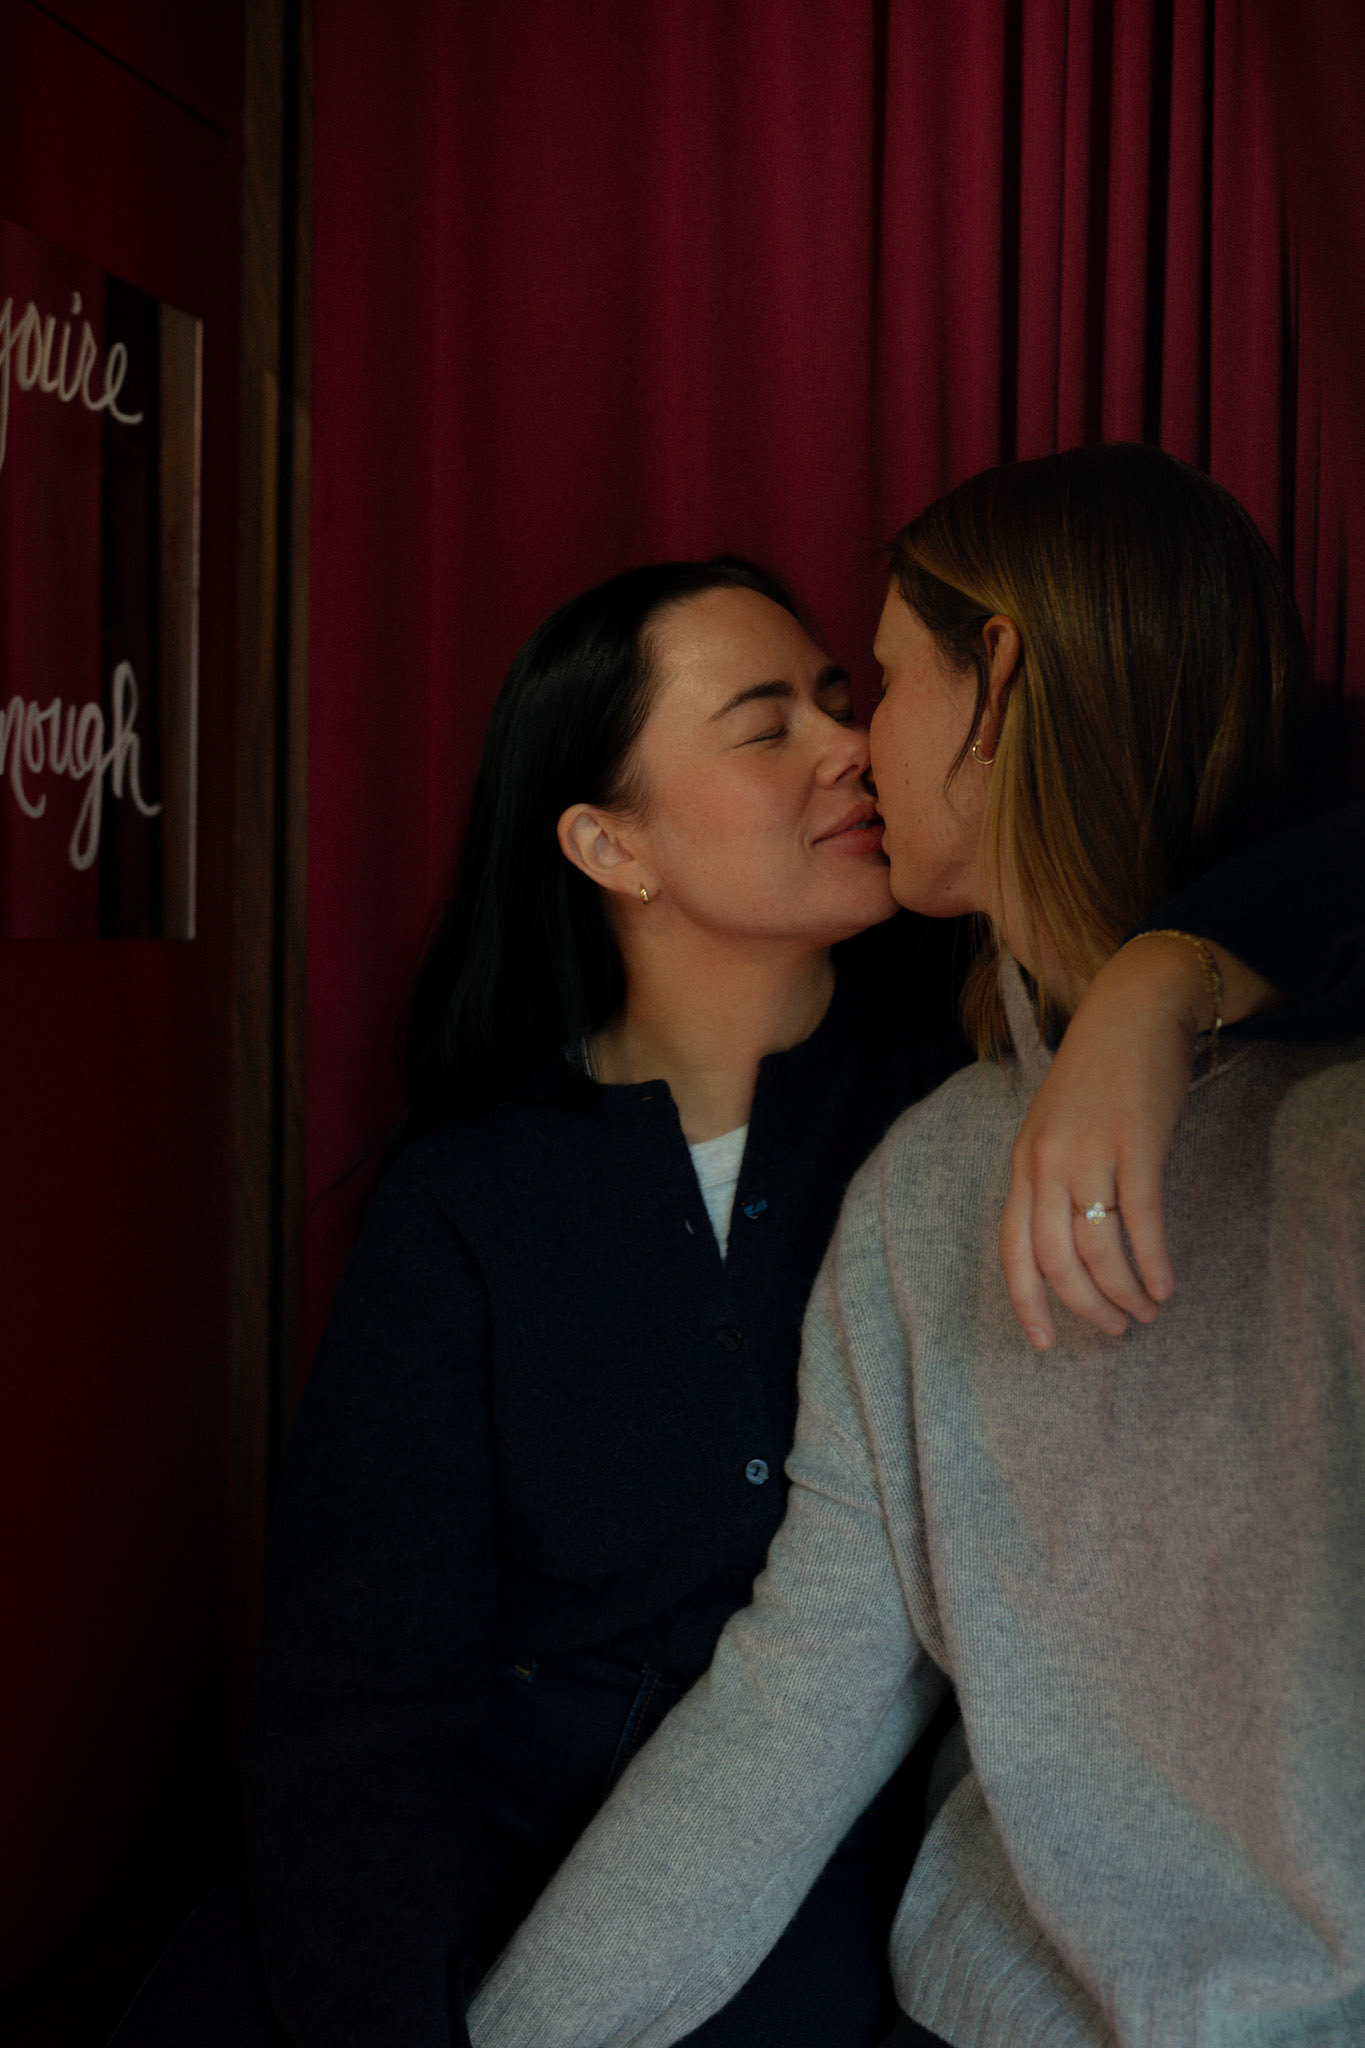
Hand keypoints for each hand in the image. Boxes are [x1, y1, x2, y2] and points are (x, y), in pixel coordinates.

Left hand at [1001, 933, 1275, 1347]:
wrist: (1133, 1008)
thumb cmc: (1098, 1073)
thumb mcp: (1056, 1126)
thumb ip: (1054, 1179)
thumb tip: (1068, 1244)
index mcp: (1023, 1163)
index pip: (1013, 1250)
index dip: (1027, 1302)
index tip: (1044, 1343)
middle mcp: (1047, 1163)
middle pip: (1055, 1260)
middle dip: (1084, 1306)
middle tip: (1113, 1330)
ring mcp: (1090, 1153)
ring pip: (1097, 1249)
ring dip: (1123, 1292)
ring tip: (1147, 1310)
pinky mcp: (1136, 1144)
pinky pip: (1141, 1220)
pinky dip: (1152, 1262)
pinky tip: (1166, 1285)